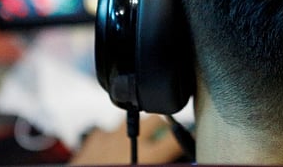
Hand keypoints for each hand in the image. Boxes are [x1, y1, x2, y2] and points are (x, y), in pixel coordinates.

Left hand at [69, 115, 183, 164]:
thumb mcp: (144, 166)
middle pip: (155, 119)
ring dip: (134, 129)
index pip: (175, 138)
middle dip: (161, 124)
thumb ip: (160, 161)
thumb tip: (169, 158)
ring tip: (134, 142)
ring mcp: (110, 137)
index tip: (189, 136)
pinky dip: (109, 136)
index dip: (186, 135)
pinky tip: (110, 146)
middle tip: (164, 134)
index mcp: (147, 155)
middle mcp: (129, 140)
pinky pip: (106, 130)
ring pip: (130, 120)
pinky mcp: (92, 139)